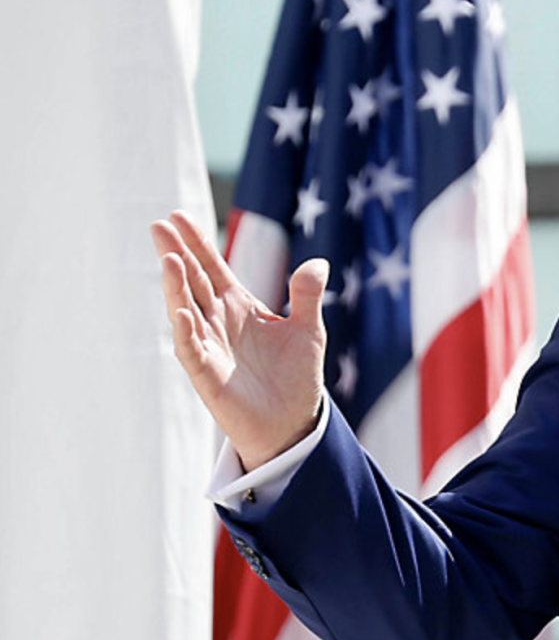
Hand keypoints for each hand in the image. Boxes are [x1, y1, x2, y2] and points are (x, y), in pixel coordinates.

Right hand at [152, 210, 328, 469]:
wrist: (293, 424)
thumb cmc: (296, 378)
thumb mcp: (308, 331)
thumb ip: (307, 297)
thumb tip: (319, 263)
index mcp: (239, 307)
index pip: (213, 268)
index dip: (197, 244)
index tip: (178, 215)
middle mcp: (218, 322)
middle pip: (192, 282)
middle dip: (176, 254)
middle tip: (158, 226)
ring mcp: (209, 346)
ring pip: (186, 310)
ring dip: (176, 287)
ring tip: (169, 260)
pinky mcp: (207, 374)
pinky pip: (191, 349)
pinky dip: (186, 331)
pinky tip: (181, 312)